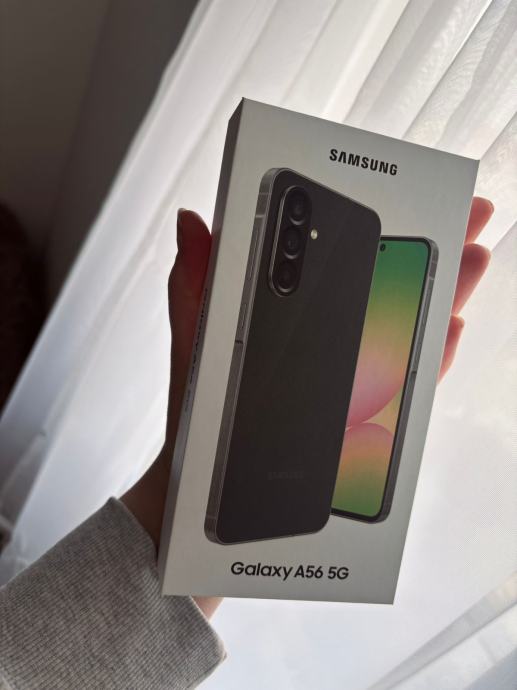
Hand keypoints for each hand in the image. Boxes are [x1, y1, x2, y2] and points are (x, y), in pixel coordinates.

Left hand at [123, 198, 492, 616]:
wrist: (199, 478)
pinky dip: (428, 353)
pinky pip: (401, 379)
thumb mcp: (192, 339)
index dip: (377, 230)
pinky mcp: (357, 412)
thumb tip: (191, 223)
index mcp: (285, 312)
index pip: (338, 261)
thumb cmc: (195, 408)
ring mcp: (345, 373)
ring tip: (471, 259)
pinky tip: (447, 330)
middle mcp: (323, 338)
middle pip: (385, 286)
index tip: (411, 199)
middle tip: (468, 219)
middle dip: (429, 249)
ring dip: (443, 292)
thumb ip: (195, 283)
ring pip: (404, 325)